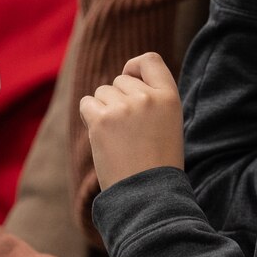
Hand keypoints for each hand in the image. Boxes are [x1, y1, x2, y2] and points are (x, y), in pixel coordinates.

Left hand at [79, 52, 183, 190]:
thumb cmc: (157, 164)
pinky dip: (89, 118)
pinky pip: (86, 103)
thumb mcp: (168, 124)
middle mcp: (147, 97)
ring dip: (103, 110)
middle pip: (119, 80)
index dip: (135, 67)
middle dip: (118, 99)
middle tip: (127, 131)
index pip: (150, 60)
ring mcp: (124, 107)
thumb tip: (124, 77)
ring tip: (117, 138)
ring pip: (102, 92)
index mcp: (169, 97)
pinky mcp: (102, 119)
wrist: (147, 195)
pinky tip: (102, 137)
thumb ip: (152, 99)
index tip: (130, 79)